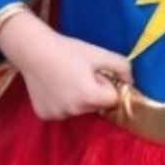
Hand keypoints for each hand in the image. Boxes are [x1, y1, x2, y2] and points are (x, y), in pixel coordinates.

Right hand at [0, 9, 132, 119]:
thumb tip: (132, 82)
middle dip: (93, 93)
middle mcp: (74, 110)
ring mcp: (58, 115)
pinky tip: (53, 86)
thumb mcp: (99, 53)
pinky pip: (62, 112)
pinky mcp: (45, 115)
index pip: (112, 99)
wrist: (32, 49)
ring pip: (78, 110)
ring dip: (77, 98)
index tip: (94, 73)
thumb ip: (123, 67)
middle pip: (95, 107)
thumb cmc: (67, 49)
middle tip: (78, 73)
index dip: (105, 85)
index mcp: (90, 97)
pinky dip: (60, 102)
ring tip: (64, 78)